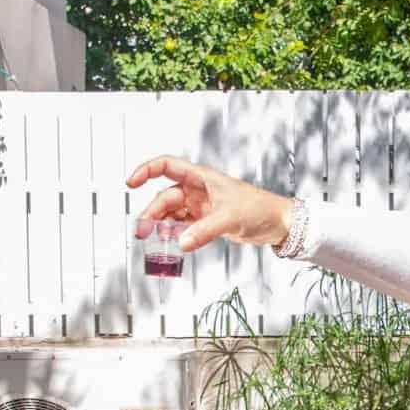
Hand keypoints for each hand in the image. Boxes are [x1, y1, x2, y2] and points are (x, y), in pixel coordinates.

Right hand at [124, 156, 295, 252]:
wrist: (278, 223)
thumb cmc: (259, 209)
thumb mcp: (229, 218)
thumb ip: (203, 231)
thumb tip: (180, 243)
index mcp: (202, 177)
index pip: (167, 165)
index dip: (146, 170)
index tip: (131, 182)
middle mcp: (199, 189)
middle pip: (166, 196)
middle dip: (152, 211)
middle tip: (142, 231)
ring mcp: (201, 205)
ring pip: (172, 212)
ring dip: (160, 224)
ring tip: (150, 239)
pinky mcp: (206, 221)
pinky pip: (183, 225)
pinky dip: (174, 233)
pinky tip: (169, 242)